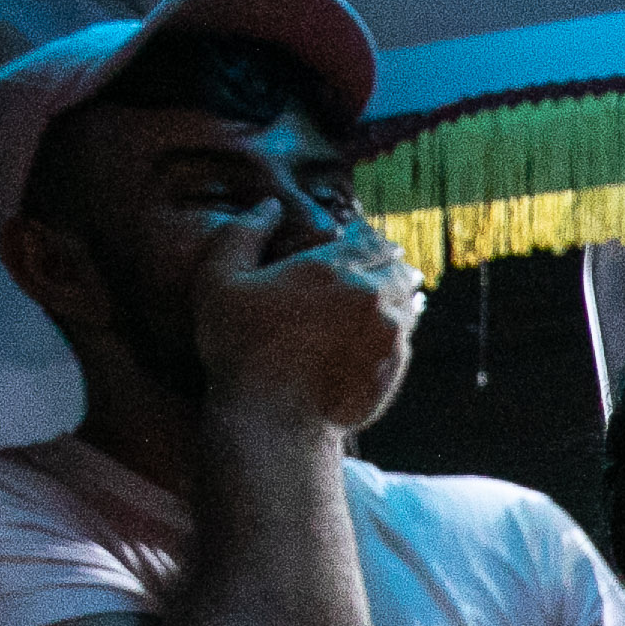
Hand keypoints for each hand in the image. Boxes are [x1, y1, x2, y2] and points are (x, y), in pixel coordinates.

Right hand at [193, 211, 419, 433]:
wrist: (274, 420)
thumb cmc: (239, 350)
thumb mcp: (218, 282)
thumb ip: (242, 234)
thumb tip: (268, 205)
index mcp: (332, 268)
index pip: (366, 238)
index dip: (362, 237)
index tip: (354, 238)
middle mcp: (371, 294)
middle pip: (394, 265)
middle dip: (384, 261)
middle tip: (376, 261)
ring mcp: (391, 331)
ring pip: (406, 298)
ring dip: (396, 290)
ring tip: (382, 291)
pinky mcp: (397, 364)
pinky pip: (406, 333)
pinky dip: (396, 324)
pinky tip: (382, 326)